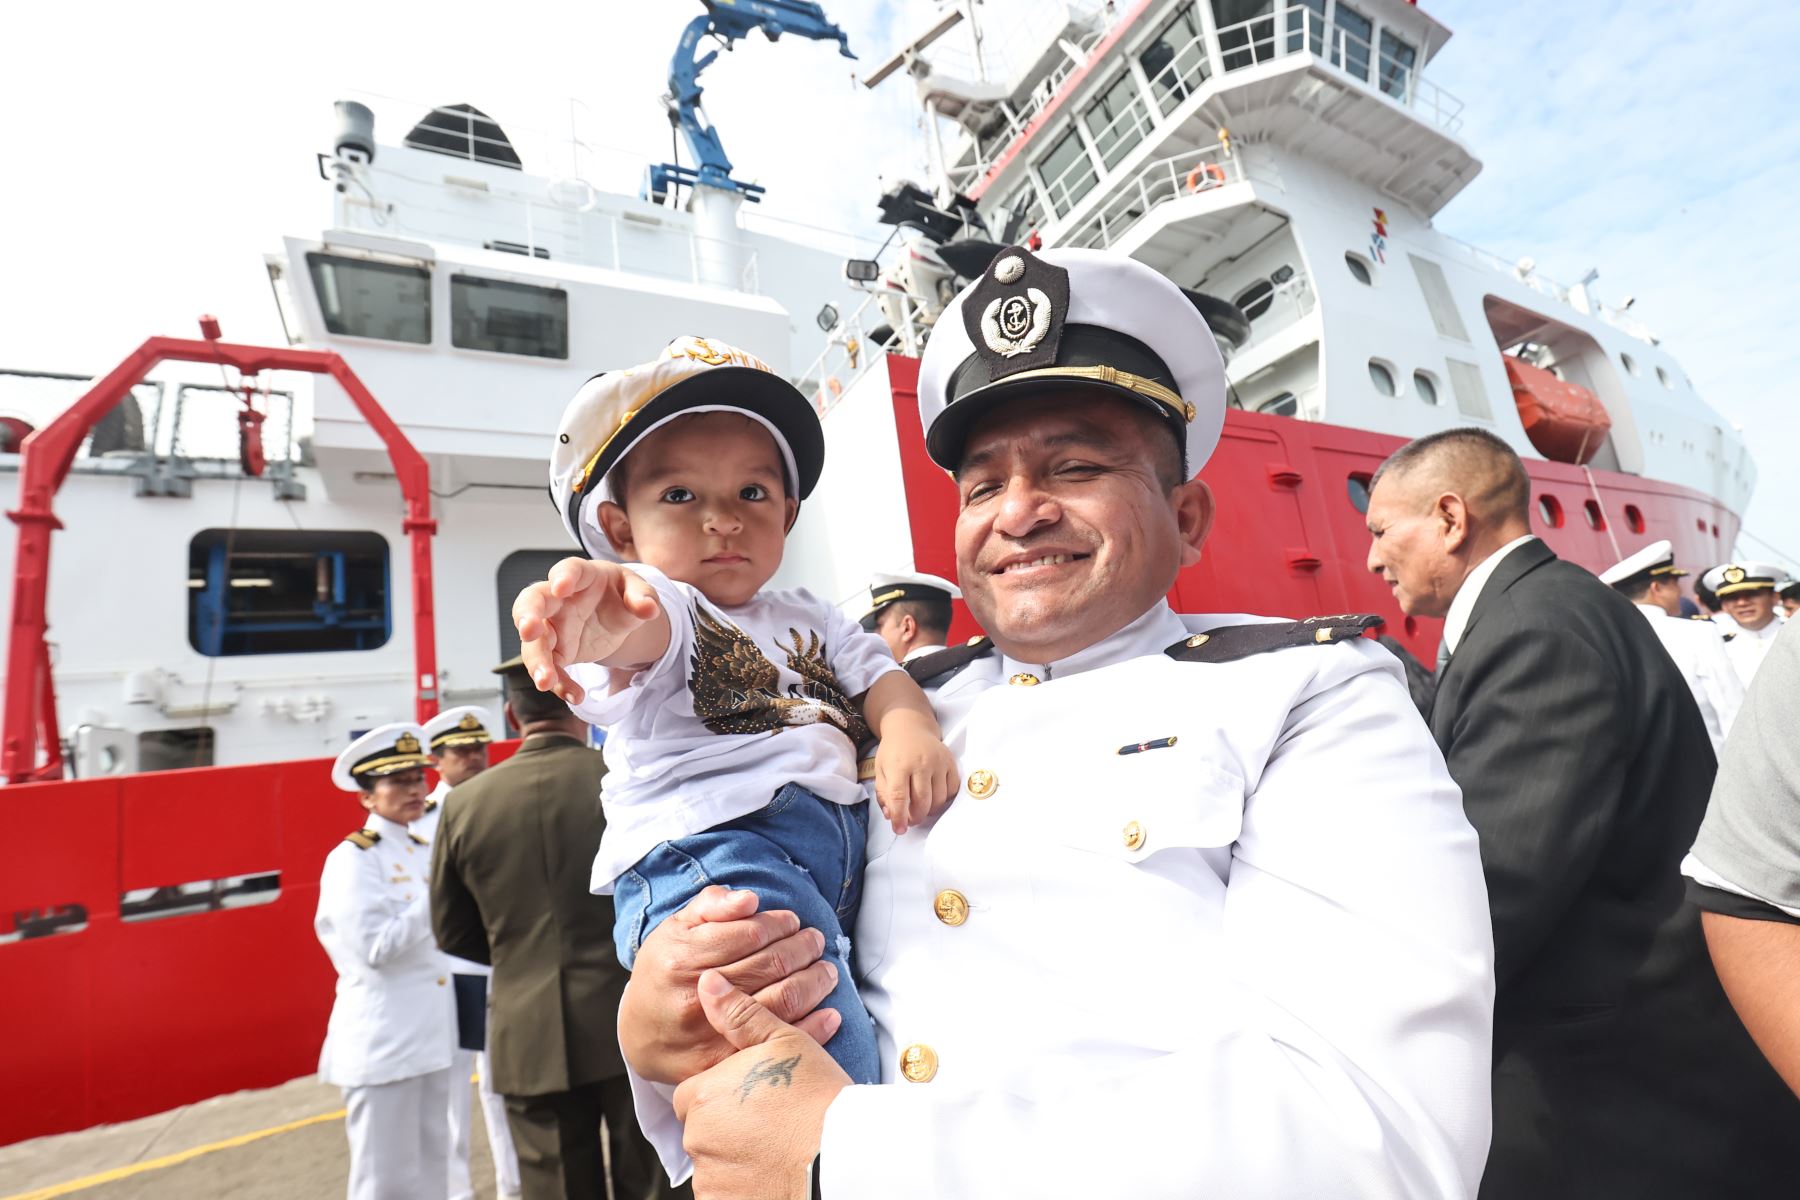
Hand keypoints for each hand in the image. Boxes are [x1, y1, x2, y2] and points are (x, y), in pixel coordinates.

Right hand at [512, 558, 661, 701]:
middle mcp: (558, 600)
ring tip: (546, 682)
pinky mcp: (557, 652)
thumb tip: (650, 609)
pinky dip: (560, 684)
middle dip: (527, 615)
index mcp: (581, 576)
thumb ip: (643, 597)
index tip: (560, 587)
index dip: (562, 576)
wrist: (614, 615)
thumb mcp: (637, 591)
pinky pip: (552, 668)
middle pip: (532, 602)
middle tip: (529, 631)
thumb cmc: (620, 594)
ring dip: (537, 661)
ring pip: (535, 642)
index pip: (568, 569)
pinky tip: (575, 696)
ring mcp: (553, 627)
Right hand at [619, 886, 842, 1084]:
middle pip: (769, 967)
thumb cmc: (665, 972)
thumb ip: (711, 907)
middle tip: (814, 941)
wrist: (640, 1033)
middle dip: (802, 948)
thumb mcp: (676, 930)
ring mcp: (712, 1035)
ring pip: (782, 1002)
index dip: (778, 924)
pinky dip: (814, 1027)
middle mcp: (697, 998)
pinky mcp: (726, 1066)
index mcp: (682, 959)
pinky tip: (830, 1012)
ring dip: (814, 982)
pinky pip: (779, 1045)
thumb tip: (750, 901)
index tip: (791, 921)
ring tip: (825, 970)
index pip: (749, 934)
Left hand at [673, 970, 850, 1199]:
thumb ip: (740, 1014)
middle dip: (726, 1127)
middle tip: (769, 1122)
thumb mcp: (784, 1043)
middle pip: (701, 1130)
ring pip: (714, 1163)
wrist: (844, 1157)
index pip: (693, 1095)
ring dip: (735, 1157)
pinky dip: (743, 1184)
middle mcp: (698, 1138)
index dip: (722, 1094)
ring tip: (776, 1149)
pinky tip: (772, 1173)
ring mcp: (711, 1177)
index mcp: (704, 1095)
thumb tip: (707, 983)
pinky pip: (726, 1191)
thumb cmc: (817, 1098)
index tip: (753, 1097)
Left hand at [873, 712, 959, 834]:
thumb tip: (892, 817)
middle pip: (922, 801)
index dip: (899, 817)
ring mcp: (938, 762)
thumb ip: (884, 794)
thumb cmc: (893, 751)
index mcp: (899, 765)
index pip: (899, 798)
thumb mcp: (880, 770)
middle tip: (910, 820)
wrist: (910, 727)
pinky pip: (952, 790)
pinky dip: (943, 799)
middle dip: (916, 817)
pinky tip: (934, 796)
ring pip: (939, 799)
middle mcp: (921, 763)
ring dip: (929, 810)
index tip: (899, 829)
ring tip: (921, 808)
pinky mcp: (950, 763)